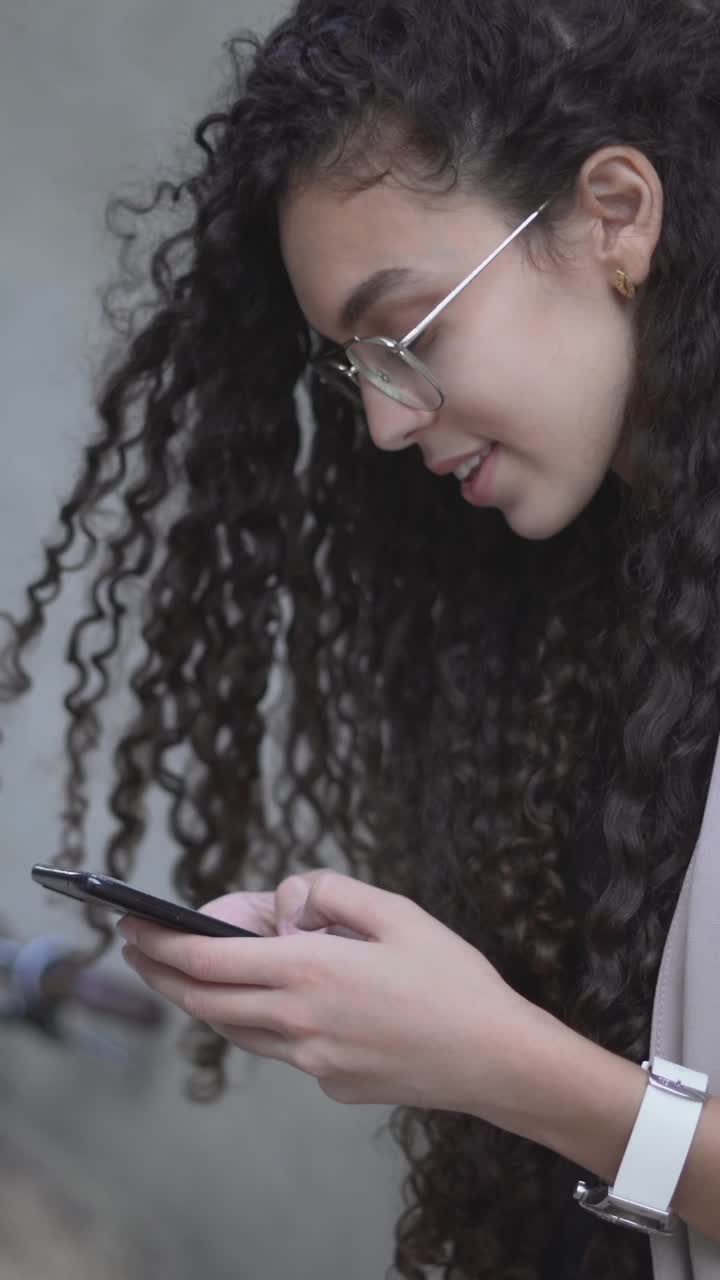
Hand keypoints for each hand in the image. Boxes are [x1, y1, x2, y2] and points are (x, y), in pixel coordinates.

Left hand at [117, 870, 553, 1123]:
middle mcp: (298, 1022)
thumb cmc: (451, 978)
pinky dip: (261, 1019)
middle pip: (204, 1001)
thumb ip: (331, 893)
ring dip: (204, 999)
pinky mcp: (330, 1083)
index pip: (207, 960)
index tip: (130, 927)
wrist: (494, 1058)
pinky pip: (279, 1047)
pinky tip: (278, 1000)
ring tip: (191, 973)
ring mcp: (311, 1061)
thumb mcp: (396, 910)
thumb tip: (289, 902)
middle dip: (161, 974)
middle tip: (138, 950)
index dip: (160, 944)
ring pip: (235, 1028)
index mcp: (310, 972)